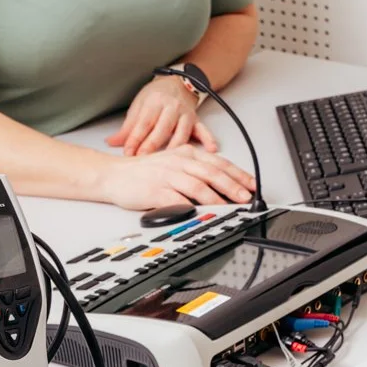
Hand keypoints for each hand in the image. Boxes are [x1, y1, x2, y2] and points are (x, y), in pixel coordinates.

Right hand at [96, 146, 255, 211]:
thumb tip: (223, 183)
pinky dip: (191, 207)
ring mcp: (167, 176)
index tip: (253, 185)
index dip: (238, 174)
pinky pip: (177, 200)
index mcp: (187, 153)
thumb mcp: (175, 162)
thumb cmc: (145, 171)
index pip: (219, 163)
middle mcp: (179, 162)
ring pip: (198, 186)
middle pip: (212, 173)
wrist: (114, 175)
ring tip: (229, 206)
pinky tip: (201, 212)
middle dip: (233, 186)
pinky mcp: (155, 190)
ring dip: (217, 197)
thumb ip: (197, 170)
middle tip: (246, 197)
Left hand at [108, 76, 216, 157]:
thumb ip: (127, 127)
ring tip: (168, 162)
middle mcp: (171, 107)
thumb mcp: (138, 106)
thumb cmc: (155, 96)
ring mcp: (185, 114)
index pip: (143, 123)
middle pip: (162, 129)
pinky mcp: (196, 120)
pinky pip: (203, 130)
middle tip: (143, 159)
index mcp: (154, 102)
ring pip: (181, 133)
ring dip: (174, 148)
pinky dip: (208, 139)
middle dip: (152, 145)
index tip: (128, 152)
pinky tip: (210, 149)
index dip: (135, 139)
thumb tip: (111, 142)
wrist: (177, 82)